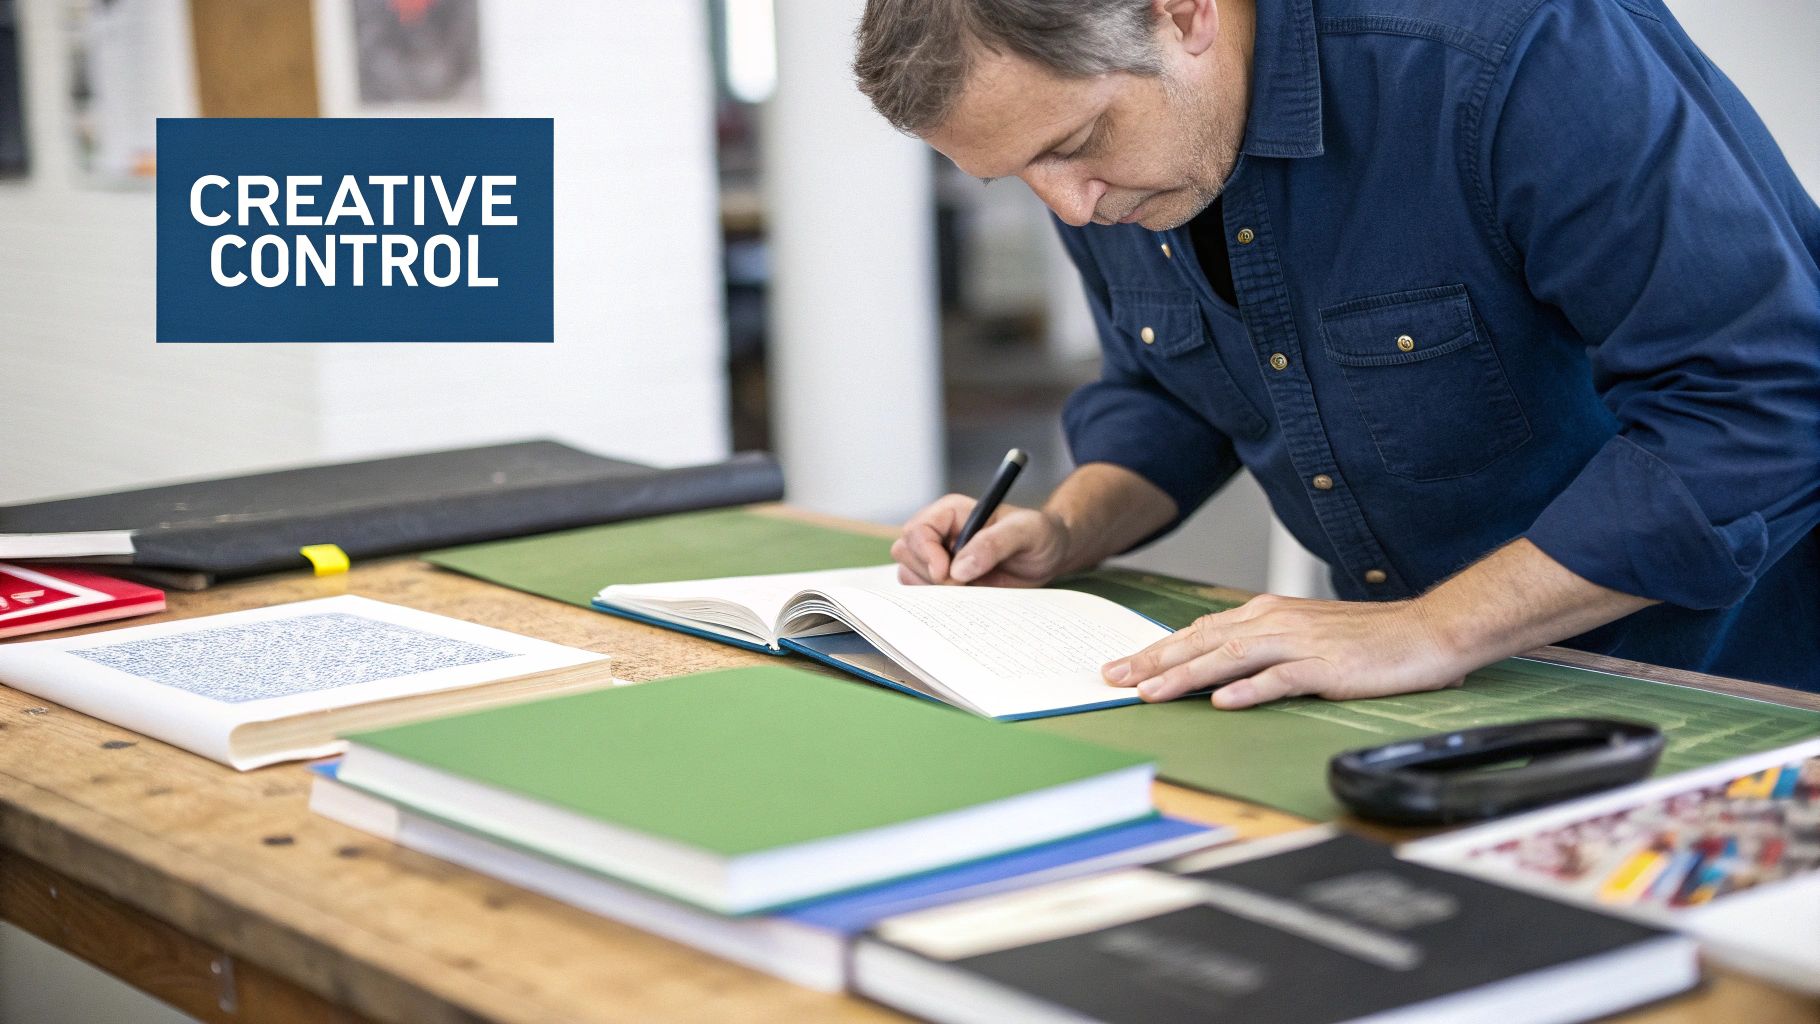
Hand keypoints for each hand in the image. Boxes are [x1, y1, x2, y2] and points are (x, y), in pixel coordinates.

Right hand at [891, 495, 1071, 586]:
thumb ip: (994, 543)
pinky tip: (967, 597)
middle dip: (929, 574)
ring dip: (932, 589)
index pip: (917, 530)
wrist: (1049, 556)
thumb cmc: (1040, 534)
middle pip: (905, 553)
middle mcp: (939, 533)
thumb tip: (959, 569)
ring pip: (909, 575)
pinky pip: (922, 594)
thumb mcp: (1025, 532)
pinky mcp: (944, 581)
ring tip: (970, 589)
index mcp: (951, 512)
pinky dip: (937, 601)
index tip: (946, 573)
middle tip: (964, 584)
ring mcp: (939, 559)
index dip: (925, 553)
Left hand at [1101, 594, 1467, 708]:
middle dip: (1154, 661)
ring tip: (1152, 692)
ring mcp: (1300, 642)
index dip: (1159, 649)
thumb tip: (1218, 672)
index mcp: (1267, 615)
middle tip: (1115, 679)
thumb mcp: (1304, 637)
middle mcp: (1275, 622)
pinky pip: (1281, 677)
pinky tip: (1224, 701)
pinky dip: (1250, 689)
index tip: (1123, 666)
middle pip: (1203, 641)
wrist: (1428, 632)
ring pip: (1230, 656)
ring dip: (1187, 675)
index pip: (1200, 631)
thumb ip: (1262, 649)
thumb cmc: (1368, 640)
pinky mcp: (1327, 665)